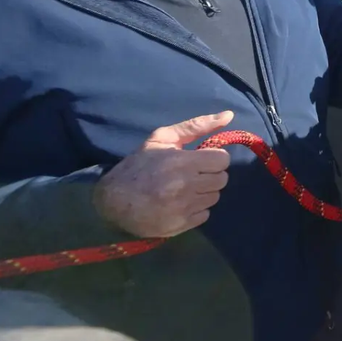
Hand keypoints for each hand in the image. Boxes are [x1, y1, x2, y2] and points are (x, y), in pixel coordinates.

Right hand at [92, 112, 233, 237]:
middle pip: (222, 179)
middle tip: (193, 174)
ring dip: (204, 192)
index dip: (213, 158)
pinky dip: (196, 209)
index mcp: (182, 162)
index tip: (201, 160)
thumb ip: (196, 126)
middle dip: (210, 174)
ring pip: (215, 197)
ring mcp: (184, 208)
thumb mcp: (162, 138)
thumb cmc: (138, 165)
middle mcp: (186, 187)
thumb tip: (229, 115)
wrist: (112, 201)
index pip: (222, 160)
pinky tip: (180, 203)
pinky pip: (205, 214)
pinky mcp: (181, 225)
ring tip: (185, 189)